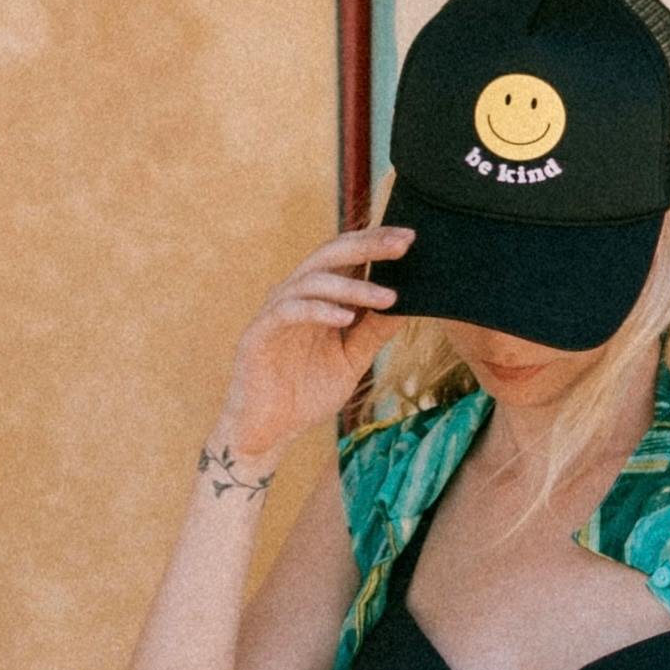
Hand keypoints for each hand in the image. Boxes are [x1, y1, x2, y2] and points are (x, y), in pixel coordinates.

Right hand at [214, 226, 409, 475]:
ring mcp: (275, 312)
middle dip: (368, 246)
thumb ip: (374, 331)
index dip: (375, 242)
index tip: (411, 237)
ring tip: (388, 297)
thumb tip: (411, 304)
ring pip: (314, 281)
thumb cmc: (307, 392)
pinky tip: (347, 318)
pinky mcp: (259, 334)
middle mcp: (296, 295)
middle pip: (330, 255)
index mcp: (318, 297)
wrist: (270, 432)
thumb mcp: (352, 359)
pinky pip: (290, 311)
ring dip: (353, 287)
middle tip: (403, 245)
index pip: (347, 257)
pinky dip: (320, 311)